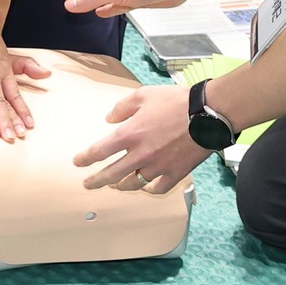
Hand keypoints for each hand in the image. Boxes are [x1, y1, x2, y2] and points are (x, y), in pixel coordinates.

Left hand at [76, 84, 205, 194]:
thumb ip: (122, 107)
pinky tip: (144, 187)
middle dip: (96, 181)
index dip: (85, 159)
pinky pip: (158, 188)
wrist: (207, 114)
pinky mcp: (176, 173)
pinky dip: (149, 189)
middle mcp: (141, 155)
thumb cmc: (176, 102)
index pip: (99, 152)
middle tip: (88, 184)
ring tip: (115, 185)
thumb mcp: (142, 95)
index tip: (78, 162)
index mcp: (129, 134)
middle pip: (112, 174)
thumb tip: (110, 119)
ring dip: (121, 186)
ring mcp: (158, 166)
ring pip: (134, 184)